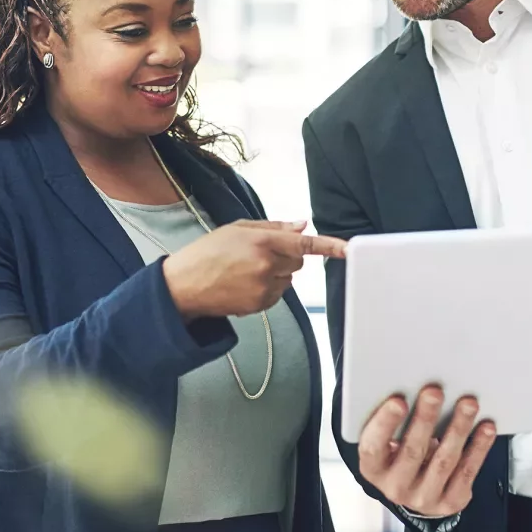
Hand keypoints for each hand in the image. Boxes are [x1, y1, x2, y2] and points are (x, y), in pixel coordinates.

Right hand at [162, 220, 346, 318]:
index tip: (348, 249)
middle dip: (285, 257)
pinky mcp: (260, 305)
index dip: (329, 246)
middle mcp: (266, 265)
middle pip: (298, 262)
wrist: (184, 286)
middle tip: (257, 255)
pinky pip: (278, 294)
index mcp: (261, 242)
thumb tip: (301, 225)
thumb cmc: (206, 253)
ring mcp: (264, 288)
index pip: (304, 243)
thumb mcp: (236, 229)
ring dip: (276, 274)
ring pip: (289, 280)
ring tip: (246, 271)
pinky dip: (268, 289)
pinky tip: (244, 284)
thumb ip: (272, 227)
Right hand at [357, 386, 496, 518]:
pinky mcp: (451, 502)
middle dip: (425, 418)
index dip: (385, 424)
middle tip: (435, 393)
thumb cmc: (399, 457)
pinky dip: (478, 446)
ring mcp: (424, 498)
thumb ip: (394, 425)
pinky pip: (467, 471)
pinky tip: (485, 428)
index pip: (373, 446)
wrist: (415, 492)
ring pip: (444, 460)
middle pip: (412, 451)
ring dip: (458, 428)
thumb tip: (416, 392)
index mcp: (372, 469)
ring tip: (467, 405)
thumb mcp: (386, 444)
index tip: (398, 401)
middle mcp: (395, 486)